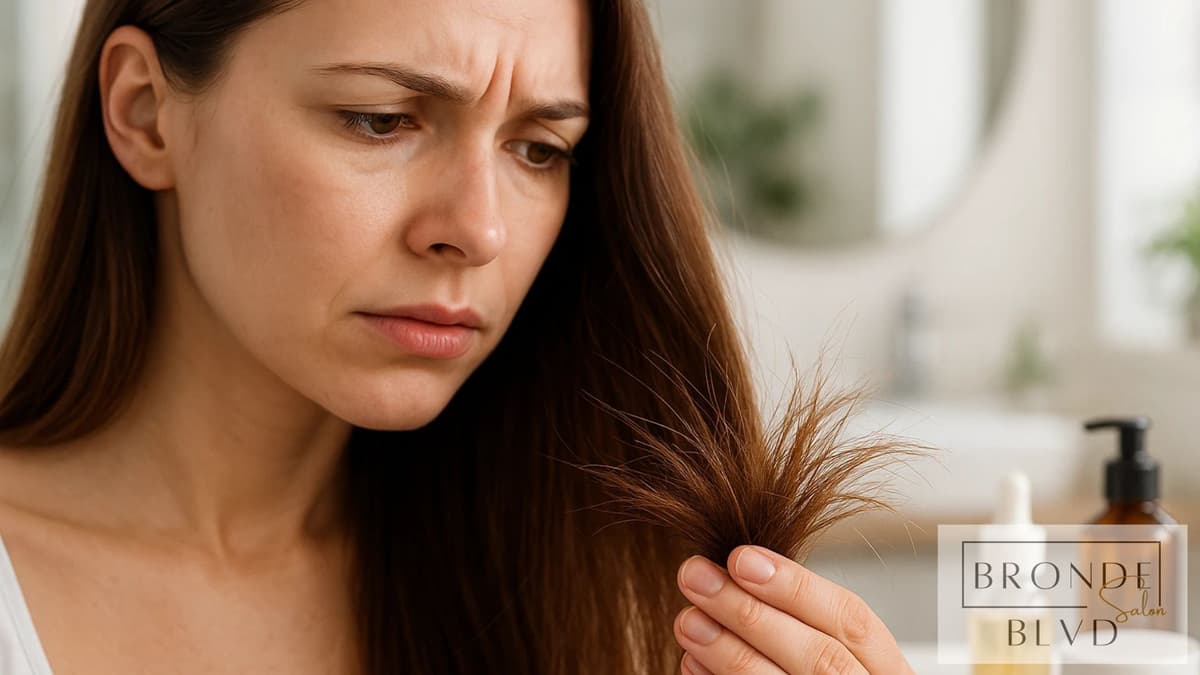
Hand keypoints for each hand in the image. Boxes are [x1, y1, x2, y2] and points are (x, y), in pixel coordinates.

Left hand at [673, 545, 914, 673]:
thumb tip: (737, 574)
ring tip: (688, 619)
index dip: (794, 585)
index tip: (740, 557)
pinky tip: (693, 661)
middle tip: (696, 577)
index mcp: (886, 668)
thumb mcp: (837, 650)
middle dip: (751, 612)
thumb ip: (801, 621)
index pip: (850, 619)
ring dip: (727, 650)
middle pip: (818, 655)